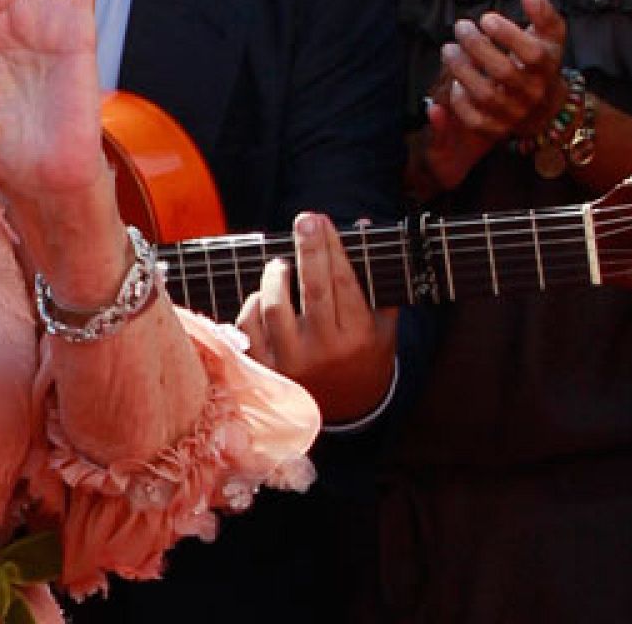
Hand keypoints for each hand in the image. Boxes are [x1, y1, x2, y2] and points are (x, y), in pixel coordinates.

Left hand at [237, 213, 398, 422]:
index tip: (322, 220)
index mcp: (357, 336)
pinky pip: (249, 326)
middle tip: (305, 220)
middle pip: (313, 288)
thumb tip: (365, 226)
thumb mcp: (382, 324)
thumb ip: (377, 279)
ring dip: (275, 275)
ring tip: (280, 265)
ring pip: (275, 305)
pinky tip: (262, 296)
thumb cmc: (365, 356)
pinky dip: (252, 304)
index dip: (332, 247)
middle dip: (309, 249)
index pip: (343, 281)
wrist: (348, 412)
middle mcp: (325, 351)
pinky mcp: (265, 370)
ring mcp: (292, 363)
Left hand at [437, 0, 567, 139]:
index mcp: (546, 67)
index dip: (508, 34)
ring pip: (486, 95)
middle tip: (460, 26)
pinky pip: (475, 120)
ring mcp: (514, 113)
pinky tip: (455, 82)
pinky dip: (461, 102)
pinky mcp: (496, 128)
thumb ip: (543, 13)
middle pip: (504, 72)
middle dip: (477, 46)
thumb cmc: (541, 61)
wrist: (545, 107)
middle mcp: (532, 92)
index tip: (486, 17)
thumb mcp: (550, 36)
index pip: (532, 53)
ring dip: (462, 69)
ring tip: (449, 48)